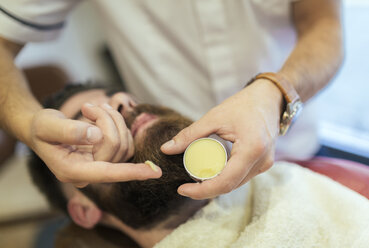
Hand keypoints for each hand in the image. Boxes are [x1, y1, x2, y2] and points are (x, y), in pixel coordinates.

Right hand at [29, 107, 161, 187]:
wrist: (41, 131)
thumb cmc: (42, 128)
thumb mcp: (46, 125)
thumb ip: (68, 130)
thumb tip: (95, 135)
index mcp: (72, 171)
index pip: (107, 173)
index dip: (130, 172)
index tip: (154, 172)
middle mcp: (89, 174)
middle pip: (115, 146)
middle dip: (107, 120)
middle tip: (89, 106)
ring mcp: (100, 167)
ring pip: (124, 142)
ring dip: (113, 120)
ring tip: (94, 108)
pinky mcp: (109, 158)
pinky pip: (125, 142)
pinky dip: (118, 124)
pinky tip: (104, 115)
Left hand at [161, 79, 282, 198]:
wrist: (269, 98)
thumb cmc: (243, 104)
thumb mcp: (214, 117)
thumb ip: (190, 134)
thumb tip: (166, 149)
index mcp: (251, 150)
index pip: (225, 182)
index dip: (202, 190)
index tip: (183, 189)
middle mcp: (262, 162)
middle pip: (230, 186)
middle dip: (206, 189)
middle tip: (186, 184)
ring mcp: (265, 164)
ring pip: (236, 184)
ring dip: (216, 184)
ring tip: (195, 178)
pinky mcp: (264, 163)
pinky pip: (242, 177)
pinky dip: (226, 178)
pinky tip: (211, 173)